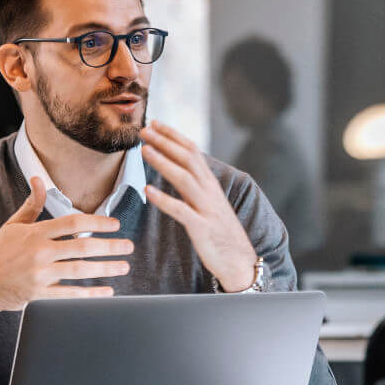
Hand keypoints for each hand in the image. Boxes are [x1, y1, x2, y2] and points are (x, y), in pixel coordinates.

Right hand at [0, 176, 134, 318]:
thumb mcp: (13, 225)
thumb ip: (31, 204)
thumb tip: (39, 179)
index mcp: (35, 233)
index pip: (73, 222)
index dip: (98, 222)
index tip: (115, 224)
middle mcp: (39, 252)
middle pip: (82, 246)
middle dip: (110, 246)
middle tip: (128, 246)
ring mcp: (40, 275)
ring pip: (80, 270)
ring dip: (106, 268)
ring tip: (124, 266)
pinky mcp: (39, 294)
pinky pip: (70, 294)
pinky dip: (91, 294)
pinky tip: (107, 291)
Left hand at [139, 121, 259, 290]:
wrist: (240, 262)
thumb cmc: (220, 233)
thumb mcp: (208, 203)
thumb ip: (194, 185)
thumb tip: (176, 168)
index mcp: (210, 184)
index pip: (192, 151)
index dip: (174, 135)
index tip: (155, 123)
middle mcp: (210, 192)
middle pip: (188, 159)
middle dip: (166, 142)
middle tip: (145, 129)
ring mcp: (206, 209)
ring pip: (184, 179)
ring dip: (163, 162)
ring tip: (144, 151)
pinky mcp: (202, 228)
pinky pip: (181, 211)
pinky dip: (164, 199)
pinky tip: (148, 191)